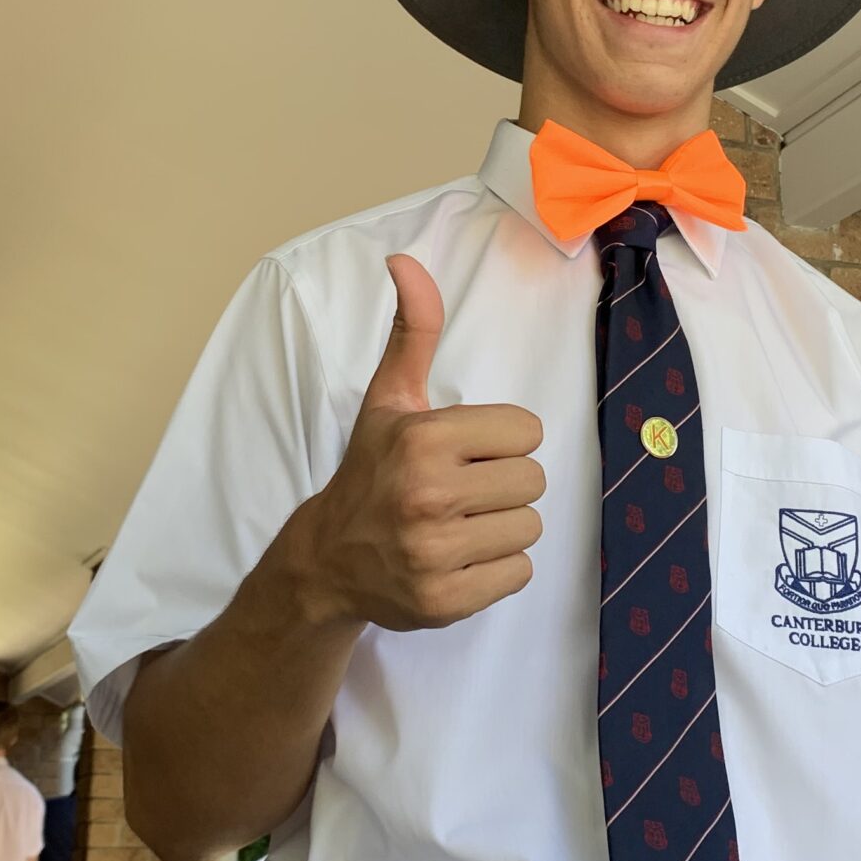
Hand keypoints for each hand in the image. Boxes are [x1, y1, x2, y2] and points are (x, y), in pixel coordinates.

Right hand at [288, 256, 543, 632]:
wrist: (327, 559)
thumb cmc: (371, 470)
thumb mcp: (389, 398)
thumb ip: (412, 330)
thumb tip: (405, 260)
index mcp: (423, 439)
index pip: (527, 430)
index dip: (500, 440)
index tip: (464, 451)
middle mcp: (428, 496)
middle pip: (533, 481)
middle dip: (504, 484)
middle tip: (463, 491)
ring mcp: (435, 554)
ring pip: (529, 528)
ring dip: (503, 527)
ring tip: (460, 524)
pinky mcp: (445, 601)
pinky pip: (518, 574)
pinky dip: (496, 569)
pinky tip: (459, 558)